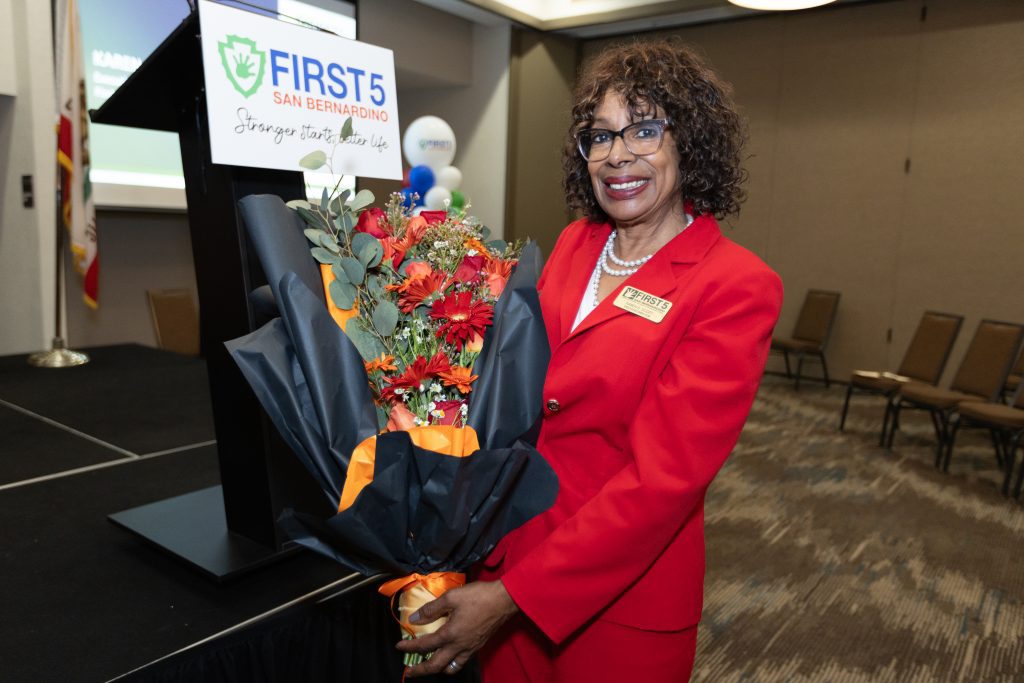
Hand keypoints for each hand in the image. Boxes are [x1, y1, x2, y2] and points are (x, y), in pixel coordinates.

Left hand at [396, 580, 518, 676]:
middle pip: (435, 665)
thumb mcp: (452, 597)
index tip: (399, 647)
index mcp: (450, 634)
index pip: (424, 645)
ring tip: (430, 667)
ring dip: (437, 670)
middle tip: (409, 673)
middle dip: (420, 671)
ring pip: (450, 667)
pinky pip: (461, 661)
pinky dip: (452, 664)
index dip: (409, 647)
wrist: (504, 600)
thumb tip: (414, 619)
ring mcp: (470, 648)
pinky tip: (450, 657)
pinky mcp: (478, 646)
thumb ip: (431, 609)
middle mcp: (459, 646)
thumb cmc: (478, 596)